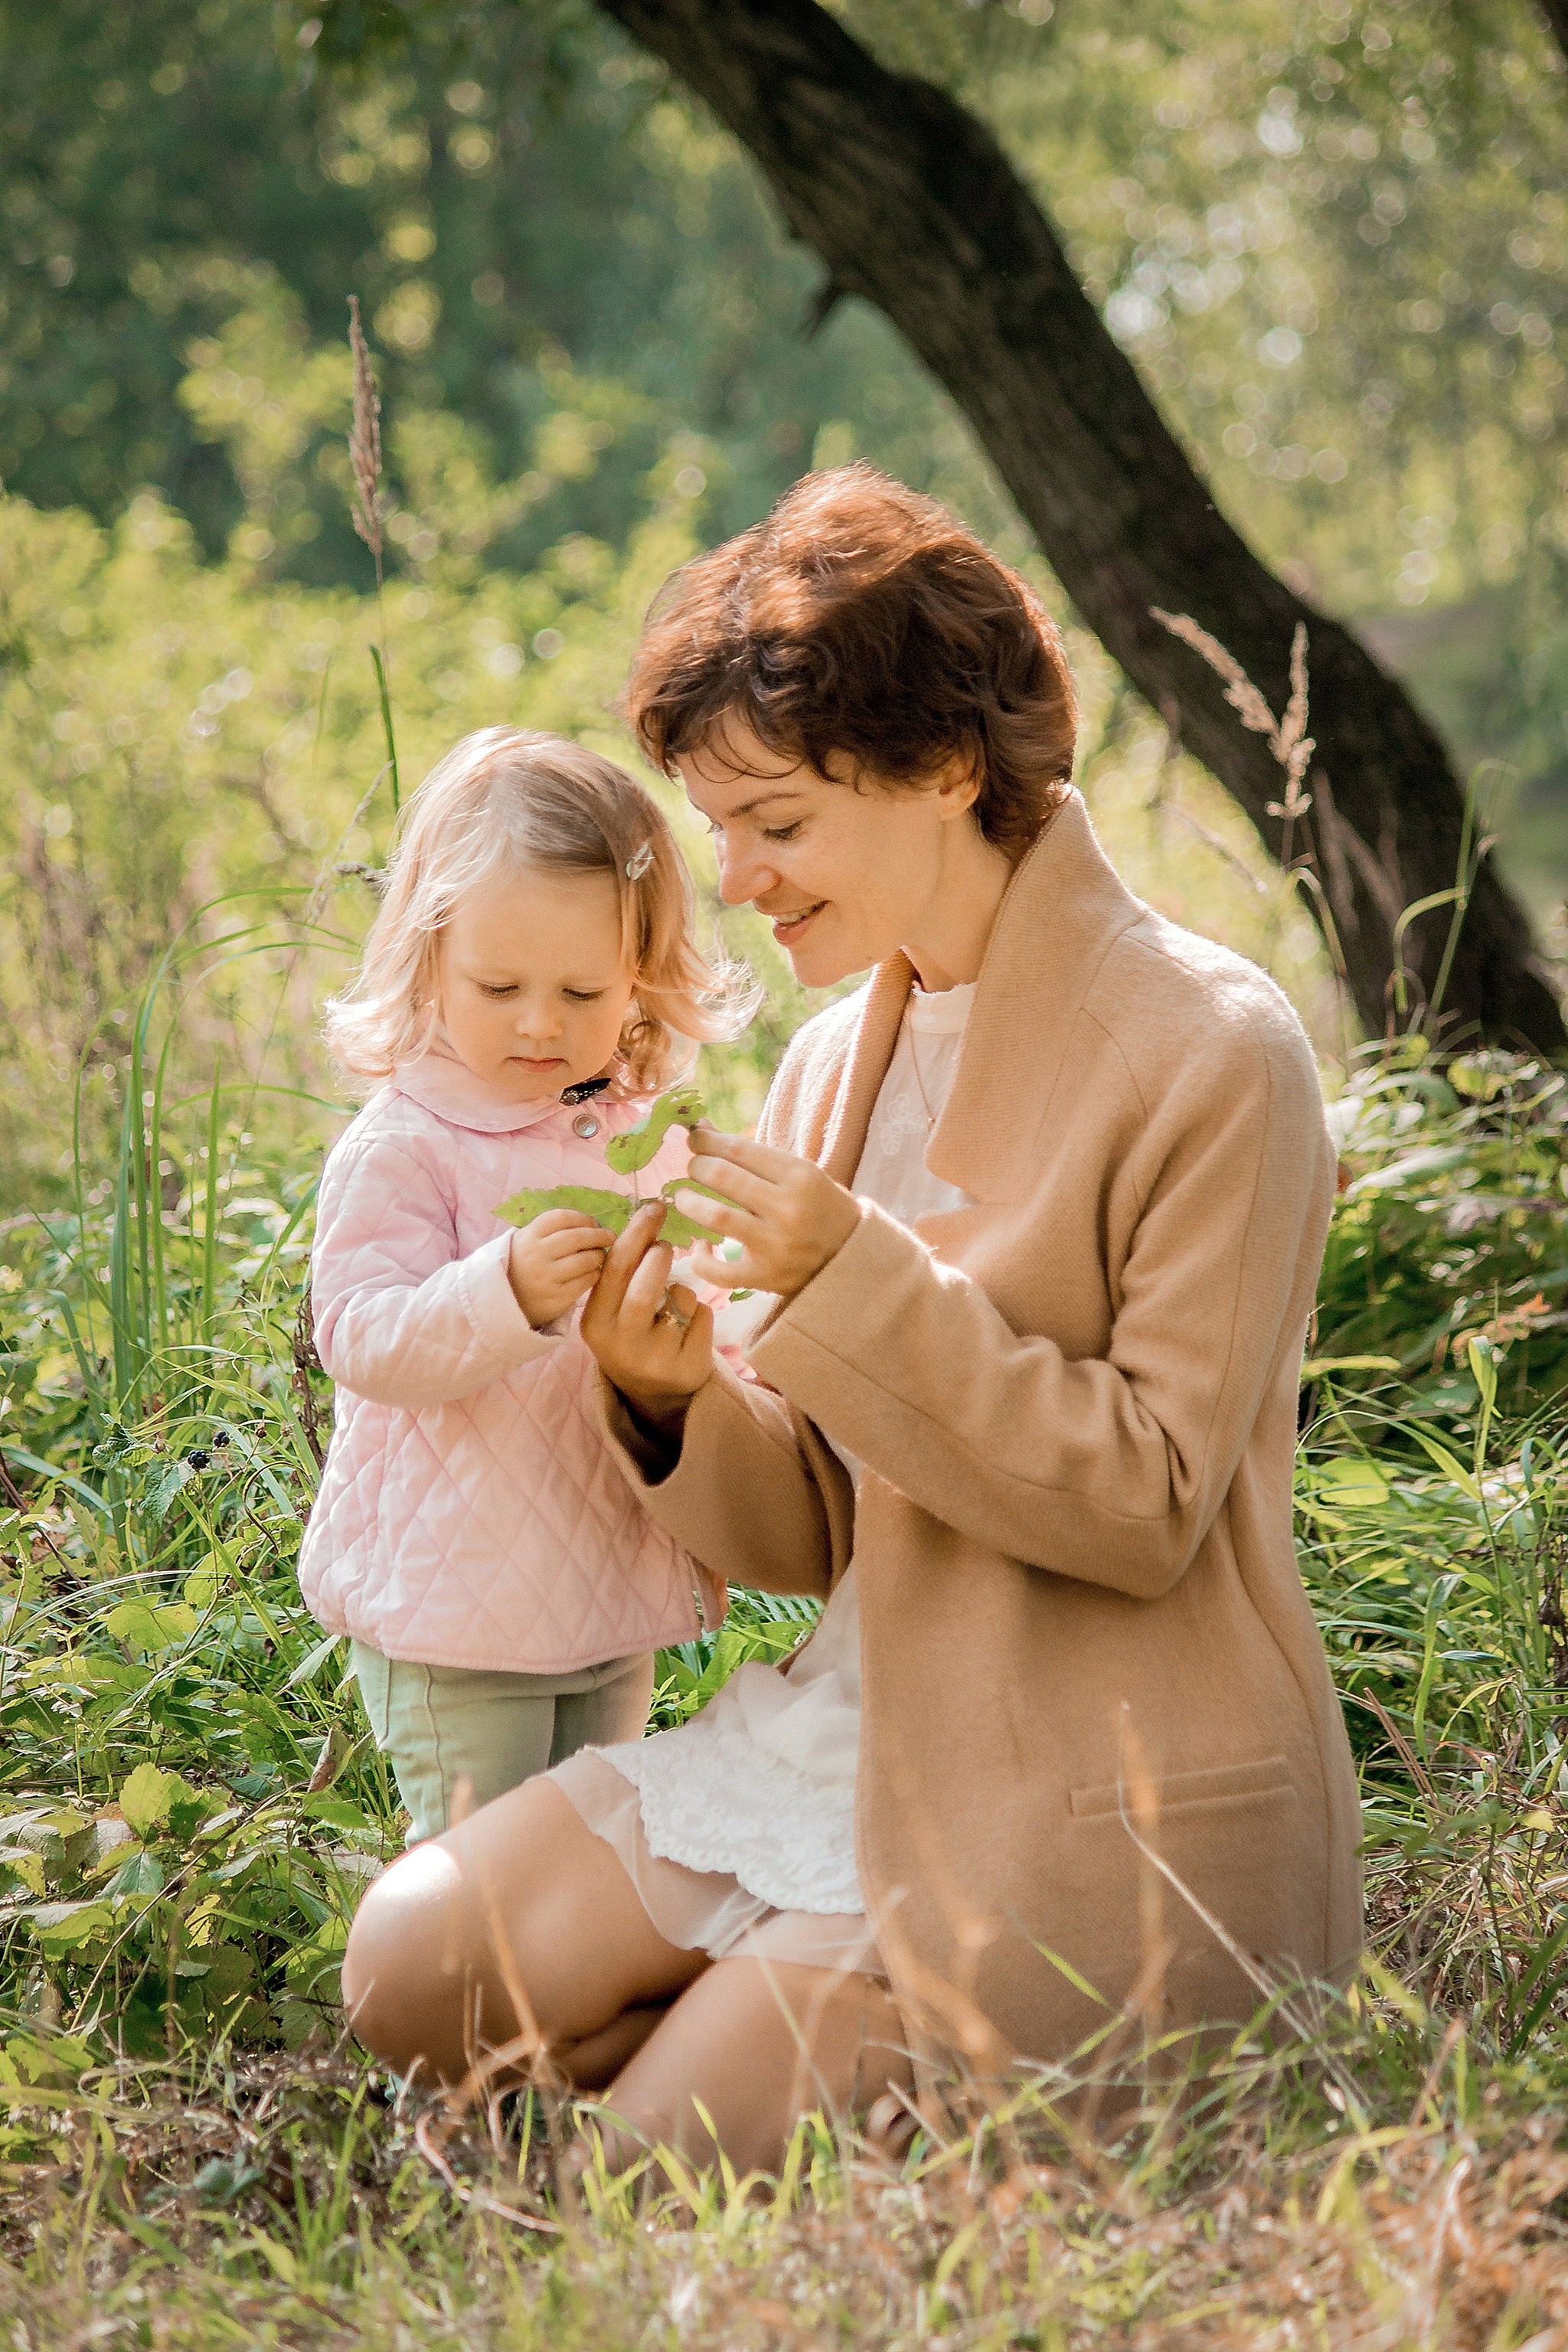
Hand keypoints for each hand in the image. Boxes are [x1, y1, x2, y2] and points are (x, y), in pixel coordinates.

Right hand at [506, 1210, 614, 1327]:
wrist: (508, 1302)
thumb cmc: (525, 1265)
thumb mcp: (528, 1241)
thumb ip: (553, 1229)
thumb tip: (592, 1223)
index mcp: (528, 1236)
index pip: (562, 1218)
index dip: (583, 1218)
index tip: (594, 1223)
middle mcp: (535, 1255)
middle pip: (576, 1238)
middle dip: (598, 1235)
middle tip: (609, 1236)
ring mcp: (546, 1278)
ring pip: (585, 1260)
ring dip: (599, 1255)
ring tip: (600, 1256)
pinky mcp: (557, 1298)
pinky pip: (586, 1281)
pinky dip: (595, 1274)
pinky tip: (594, 1272)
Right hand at [580, 1201, 713, 1424]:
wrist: (654, 1393)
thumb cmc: (633, 1334)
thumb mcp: (614, 1310)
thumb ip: (623, 1273)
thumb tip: (647, 1218)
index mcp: (595, 1323)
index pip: (614, 1270)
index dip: (636, 1233)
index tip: (654, 1207)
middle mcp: (620, 1344)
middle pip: (644, 1286)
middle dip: (659, 1257)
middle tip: (665, 1247)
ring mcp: (654, 1359)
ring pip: (680, 1299)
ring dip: (683, 1289)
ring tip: (674, 1303)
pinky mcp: (686, 1368)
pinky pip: (703, 1316)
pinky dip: (701, 1311)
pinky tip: (689, 1328)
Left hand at [670, 1131, 860, 1300]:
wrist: (852, 1257)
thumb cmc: (820, 1207)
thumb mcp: (798, 1173)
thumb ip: (752, 1155)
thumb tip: (702, 1129)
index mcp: (800, 1176)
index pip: (740, 1148)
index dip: (708, 1140)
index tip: (694, 1138)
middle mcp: (788, 1208)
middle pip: (722, 1176)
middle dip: (697, 1166)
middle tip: (693, 1168)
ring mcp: (775, 1245)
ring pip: (715, 1216)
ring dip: (689, 1202)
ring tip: (684, 1198)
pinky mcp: (764, 1276)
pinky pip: (718, 1270)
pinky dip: (701, 1258)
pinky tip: (701, 1245)